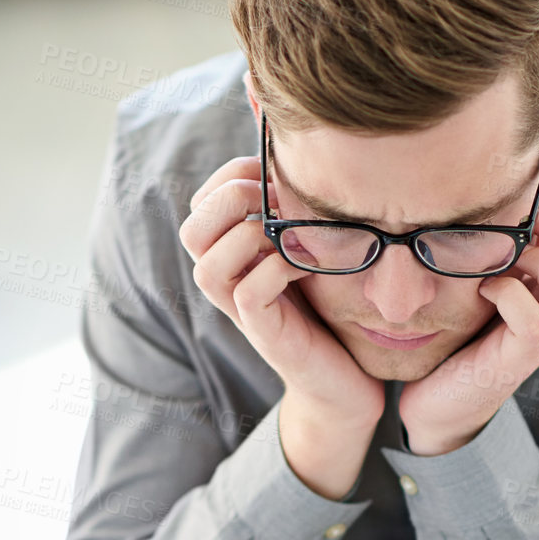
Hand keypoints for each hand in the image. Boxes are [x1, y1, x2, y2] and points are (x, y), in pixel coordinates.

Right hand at [179, 155, 384, 429]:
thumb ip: (296, 211)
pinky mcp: (264, 334)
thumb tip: (297, 157)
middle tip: (278, 200)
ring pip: (207, 266)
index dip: (232, 176)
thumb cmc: (332, 307)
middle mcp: (227, 281)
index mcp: (232, 254)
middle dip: (232, 201)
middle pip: (192, 231)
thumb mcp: (312, 247)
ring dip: (251, 236)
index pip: (202, 202)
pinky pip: (247, 293)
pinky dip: (277, 268)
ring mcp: (241, 310)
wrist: (346, 381)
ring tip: (291, 232)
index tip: (276, 172)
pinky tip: (308, 264)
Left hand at [399, 190, 538, 455]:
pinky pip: (535, 324)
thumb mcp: (493, 270)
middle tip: (533, 222)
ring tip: (513, 256)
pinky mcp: (516, 361)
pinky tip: (486, 287)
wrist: (433, 393)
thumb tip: (522, 184)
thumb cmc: (463, 325)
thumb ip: (513, 237)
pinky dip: (512, 295)